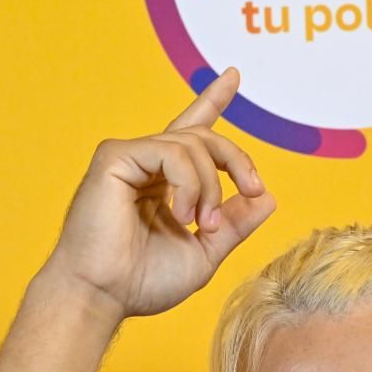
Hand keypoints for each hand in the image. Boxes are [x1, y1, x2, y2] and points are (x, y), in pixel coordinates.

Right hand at [38, 68, 276, 320]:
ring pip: (194, 144)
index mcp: (164, 182)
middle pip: (205, 137)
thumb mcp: (204, 252)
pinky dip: (189, 183)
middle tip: (253, 190)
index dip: (213, 101)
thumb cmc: (141, 282)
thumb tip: (268, 198)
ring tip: (202, 224)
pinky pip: (172, 152)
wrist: (103, 296)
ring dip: (212, 186)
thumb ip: (235, 224)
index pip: (192, 133)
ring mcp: (130, 156)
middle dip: (238, 161)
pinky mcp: (115, 156)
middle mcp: (147, 163)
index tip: (233, 75)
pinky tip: (182, 215)